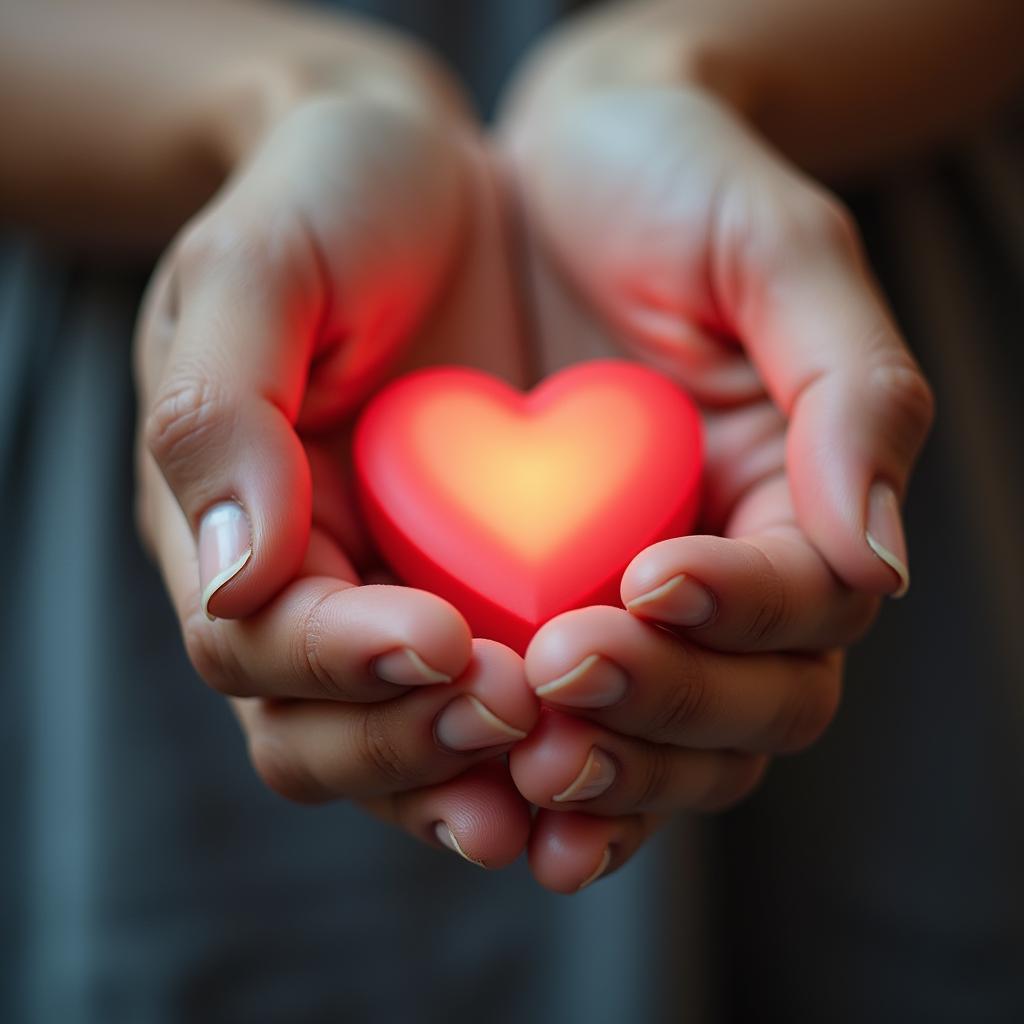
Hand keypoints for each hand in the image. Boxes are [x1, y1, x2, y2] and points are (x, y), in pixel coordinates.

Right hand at [135, 88, 536, 867]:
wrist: (432, 179)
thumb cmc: (333, 202)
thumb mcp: (257, 267)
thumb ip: (222, 408)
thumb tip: (235, 576)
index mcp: (240, 519)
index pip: (258, 643)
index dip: (342, 663)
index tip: (440, 642)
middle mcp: (315, 584)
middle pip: (325, 734)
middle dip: (414, 744)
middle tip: (514, 716)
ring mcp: (404, 599)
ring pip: (417, 753)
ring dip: (483, 779)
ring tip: (566, 772)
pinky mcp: (498, 594)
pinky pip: (510, 711)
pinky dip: (551, 753)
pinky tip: (612, 750)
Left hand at [501, 84, 932, 890]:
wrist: (553, 175)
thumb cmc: (673, 186)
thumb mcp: (774, 250)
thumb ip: (851, 393)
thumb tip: (880, 561)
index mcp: (800, 498)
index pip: (811, 603)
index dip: (742, 612)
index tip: (650, 577)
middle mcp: (729, 574)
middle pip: (748, 709)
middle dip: (663, 708)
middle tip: (564, 673)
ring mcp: (634, 606)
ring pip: (658, 747)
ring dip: (602, 771)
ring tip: (524, 759)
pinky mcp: (540, 607)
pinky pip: (556, 725)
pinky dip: (531, 777)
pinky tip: (478, 788)